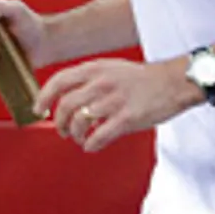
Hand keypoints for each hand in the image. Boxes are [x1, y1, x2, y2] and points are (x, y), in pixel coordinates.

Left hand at [33, 58, 195, 153]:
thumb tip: (69, 98)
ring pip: (79, 122)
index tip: (38, 110)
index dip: (43, 97)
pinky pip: (99, 137)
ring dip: (75, 134)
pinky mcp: (127, 118)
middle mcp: (102, 83)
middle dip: (59, 122)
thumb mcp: (114, 69)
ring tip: (80, 137)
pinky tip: (93, 145)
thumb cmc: (145, 78)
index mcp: (97, 69)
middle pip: (65, 105)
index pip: (59, 81)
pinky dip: (91, 145)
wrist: (175, 82)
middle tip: (61, 130)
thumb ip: (91, 79)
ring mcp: (114, 100)